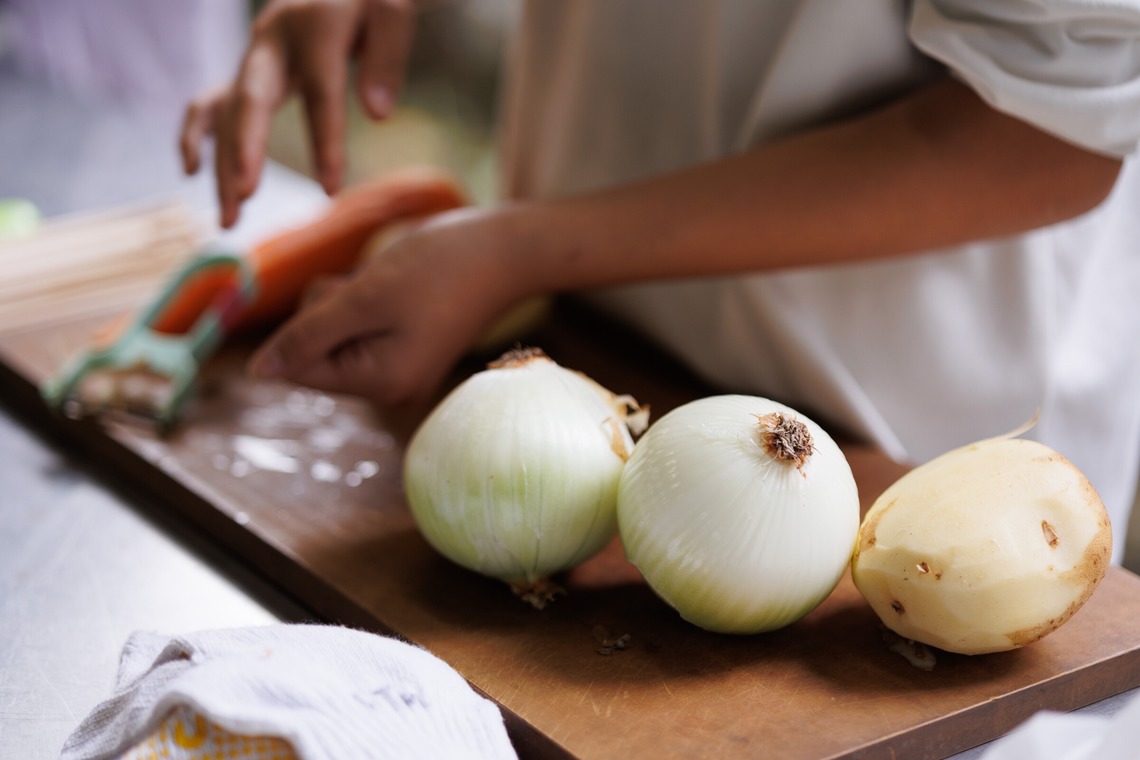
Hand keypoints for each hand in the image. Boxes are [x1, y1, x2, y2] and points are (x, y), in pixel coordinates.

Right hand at [179, 0, 414, 227]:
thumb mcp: (392, 11)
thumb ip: (387, 57)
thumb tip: (377, 114)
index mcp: (314, 25)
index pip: (321, 92)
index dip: (325, 141)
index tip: (330, 189)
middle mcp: (271, 40)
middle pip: (252, 99)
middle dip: (245, 148)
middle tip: (246, 195)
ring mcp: (253, 56)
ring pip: (227, 112)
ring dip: (222, 163)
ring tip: (228, 219)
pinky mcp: (247, 71)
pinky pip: (211, 102)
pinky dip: (196, 134)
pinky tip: (191, 171)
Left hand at [247, 208, 518, 405]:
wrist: (503, 250)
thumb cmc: (438, 268)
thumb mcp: (363, 297)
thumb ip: (306, 335)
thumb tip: (257, 373)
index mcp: (381, 384)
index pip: (299, 367)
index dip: (307, 322)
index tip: (349, 295)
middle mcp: (390, 389)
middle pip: (315, 351)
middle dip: (330, 308)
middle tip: (377, 286)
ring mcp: (400, 370)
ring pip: (334, 334)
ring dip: (348, 299)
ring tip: (393, 284)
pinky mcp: (407, 348)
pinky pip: (360, 327)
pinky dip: (366, 299)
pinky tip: (399, 286)